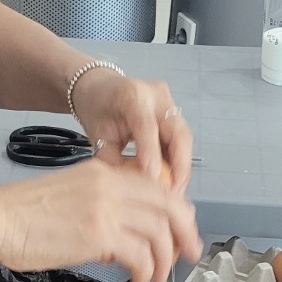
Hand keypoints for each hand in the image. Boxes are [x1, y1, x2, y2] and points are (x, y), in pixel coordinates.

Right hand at [0, 157, 201, 281]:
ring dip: (163, 259)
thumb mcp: (69, 197)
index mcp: (104, 173)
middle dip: (184, 234)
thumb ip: (99, 210)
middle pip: (169, 207)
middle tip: (188, 255)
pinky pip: (140, 254)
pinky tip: (136, 280)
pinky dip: (144, 271)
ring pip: (159, 233)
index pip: (157, 187)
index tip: (182, 231)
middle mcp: (111, 185)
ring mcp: (107, 208)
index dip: (177, 211)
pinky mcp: (99, 234)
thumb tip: (118, 241)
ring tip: (155, 276)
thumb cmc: (20, 215)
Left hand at [71, 69, 193, 191]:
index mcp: (133, 95)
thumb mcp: (97, 134)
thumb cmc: (97, 109)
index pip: (147, 126)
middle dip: (180, 165)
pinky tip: (172, 180)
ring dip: (182, 166)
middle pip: (178, 132)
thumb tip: (130, 185)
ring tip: (175, 191)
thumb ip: (112, 158)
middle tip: (174, 192)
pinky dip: (177, 161)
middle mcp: (157, 96)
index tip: (153, 177)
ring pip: (184, 138)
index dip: (152, 153)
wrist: (101, 89)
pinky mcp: (174, 113)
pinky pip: (180, 140)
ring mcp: (169, 103)